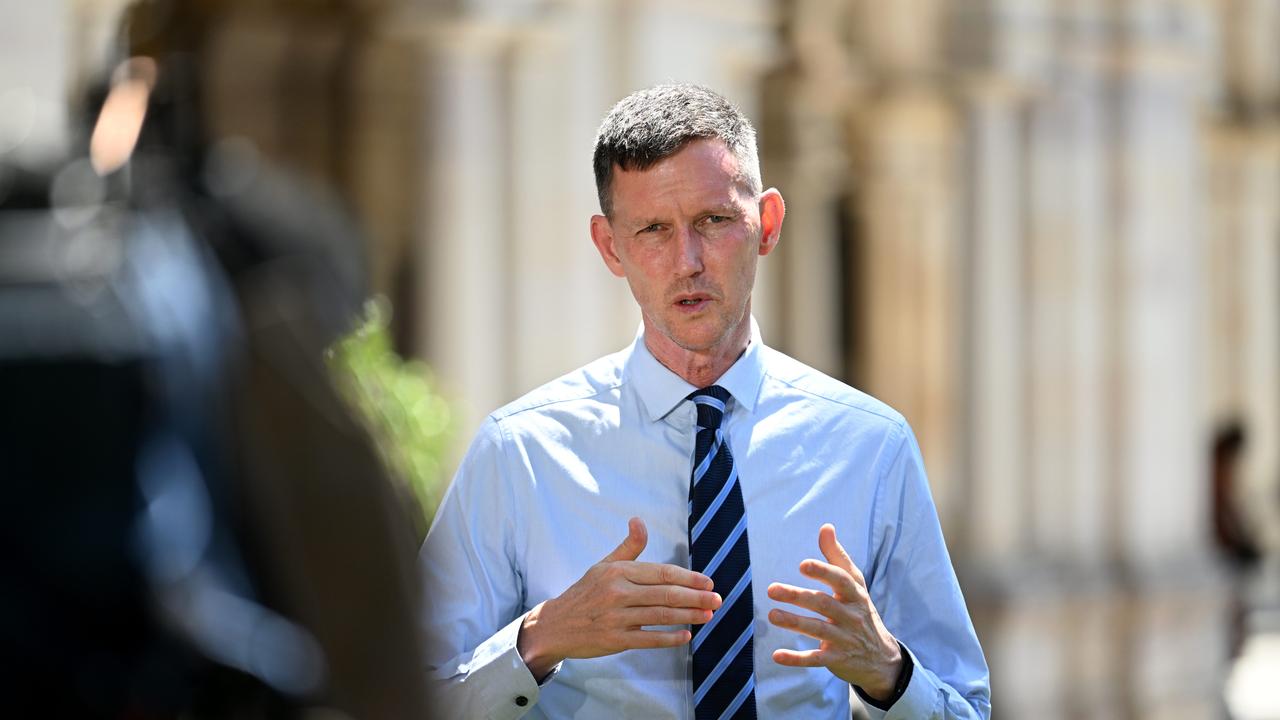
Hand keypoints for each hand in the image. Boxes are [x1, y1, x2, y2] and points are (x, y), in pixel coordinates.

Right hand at [518, 517, 721, 679]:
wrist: (556, 625)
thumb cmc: (585, 593)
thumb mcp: (604, 565)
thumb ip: (628, 547)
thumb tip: (639, 520)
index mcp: (618, 572)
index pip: (661, 572)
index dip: (687, 577)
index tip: (707, 582)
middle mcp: (618, 593)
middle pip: (665, 594)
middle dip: (695, 597)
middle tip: (717, 599)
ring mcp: (617, 618)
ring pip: (660, 616)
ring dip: (688, 616)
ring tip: (708, 616)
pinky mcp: (615, 640)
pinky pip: (649, 640)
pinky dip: (669, 638)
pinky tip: (686, 636)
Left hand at [766, 523, 902, 701]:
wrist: (883, 658)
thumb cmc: (861, 611)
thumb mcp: (855, 585)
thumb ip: (838, 557)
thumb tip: (826, 527)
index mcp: (855, 595)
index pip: (840, 580)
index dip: (823, 572)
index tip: (803, 565)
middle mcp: (851, 616)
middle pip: (823, 604)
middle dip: (798, 596)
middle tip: (771, 589)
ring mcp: (845, 639)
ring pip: (818, 629)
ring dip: (794, 623)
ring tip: (772, 615)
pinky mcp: (837, 659)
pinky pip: (816, 659)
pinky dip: (797, 658)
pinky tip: (777, 655)